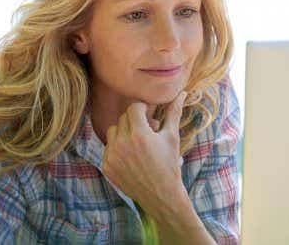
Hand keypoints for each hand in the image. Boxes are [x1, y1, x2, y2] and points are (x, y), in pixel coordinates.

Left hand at [102, 91, 187, 211]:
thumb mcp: (172, 137)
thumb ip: (173, 113)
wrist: (161, 195)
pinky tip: (131, 156)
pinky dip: (117, 148)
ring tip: (138, 143)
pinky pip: (108, 147)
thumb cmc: (169, 164)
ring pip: (113, 131)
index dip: (143, 109)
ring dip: (124, 132)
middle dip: (135, 121)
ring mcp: (112, 156)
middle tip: (147, 131)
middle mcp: (123, 144)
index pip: (134, 108)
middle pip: (123, 118)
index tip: (150, 116)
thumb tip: (182, 92)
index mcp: (139, 135)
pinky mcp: (107, 166)